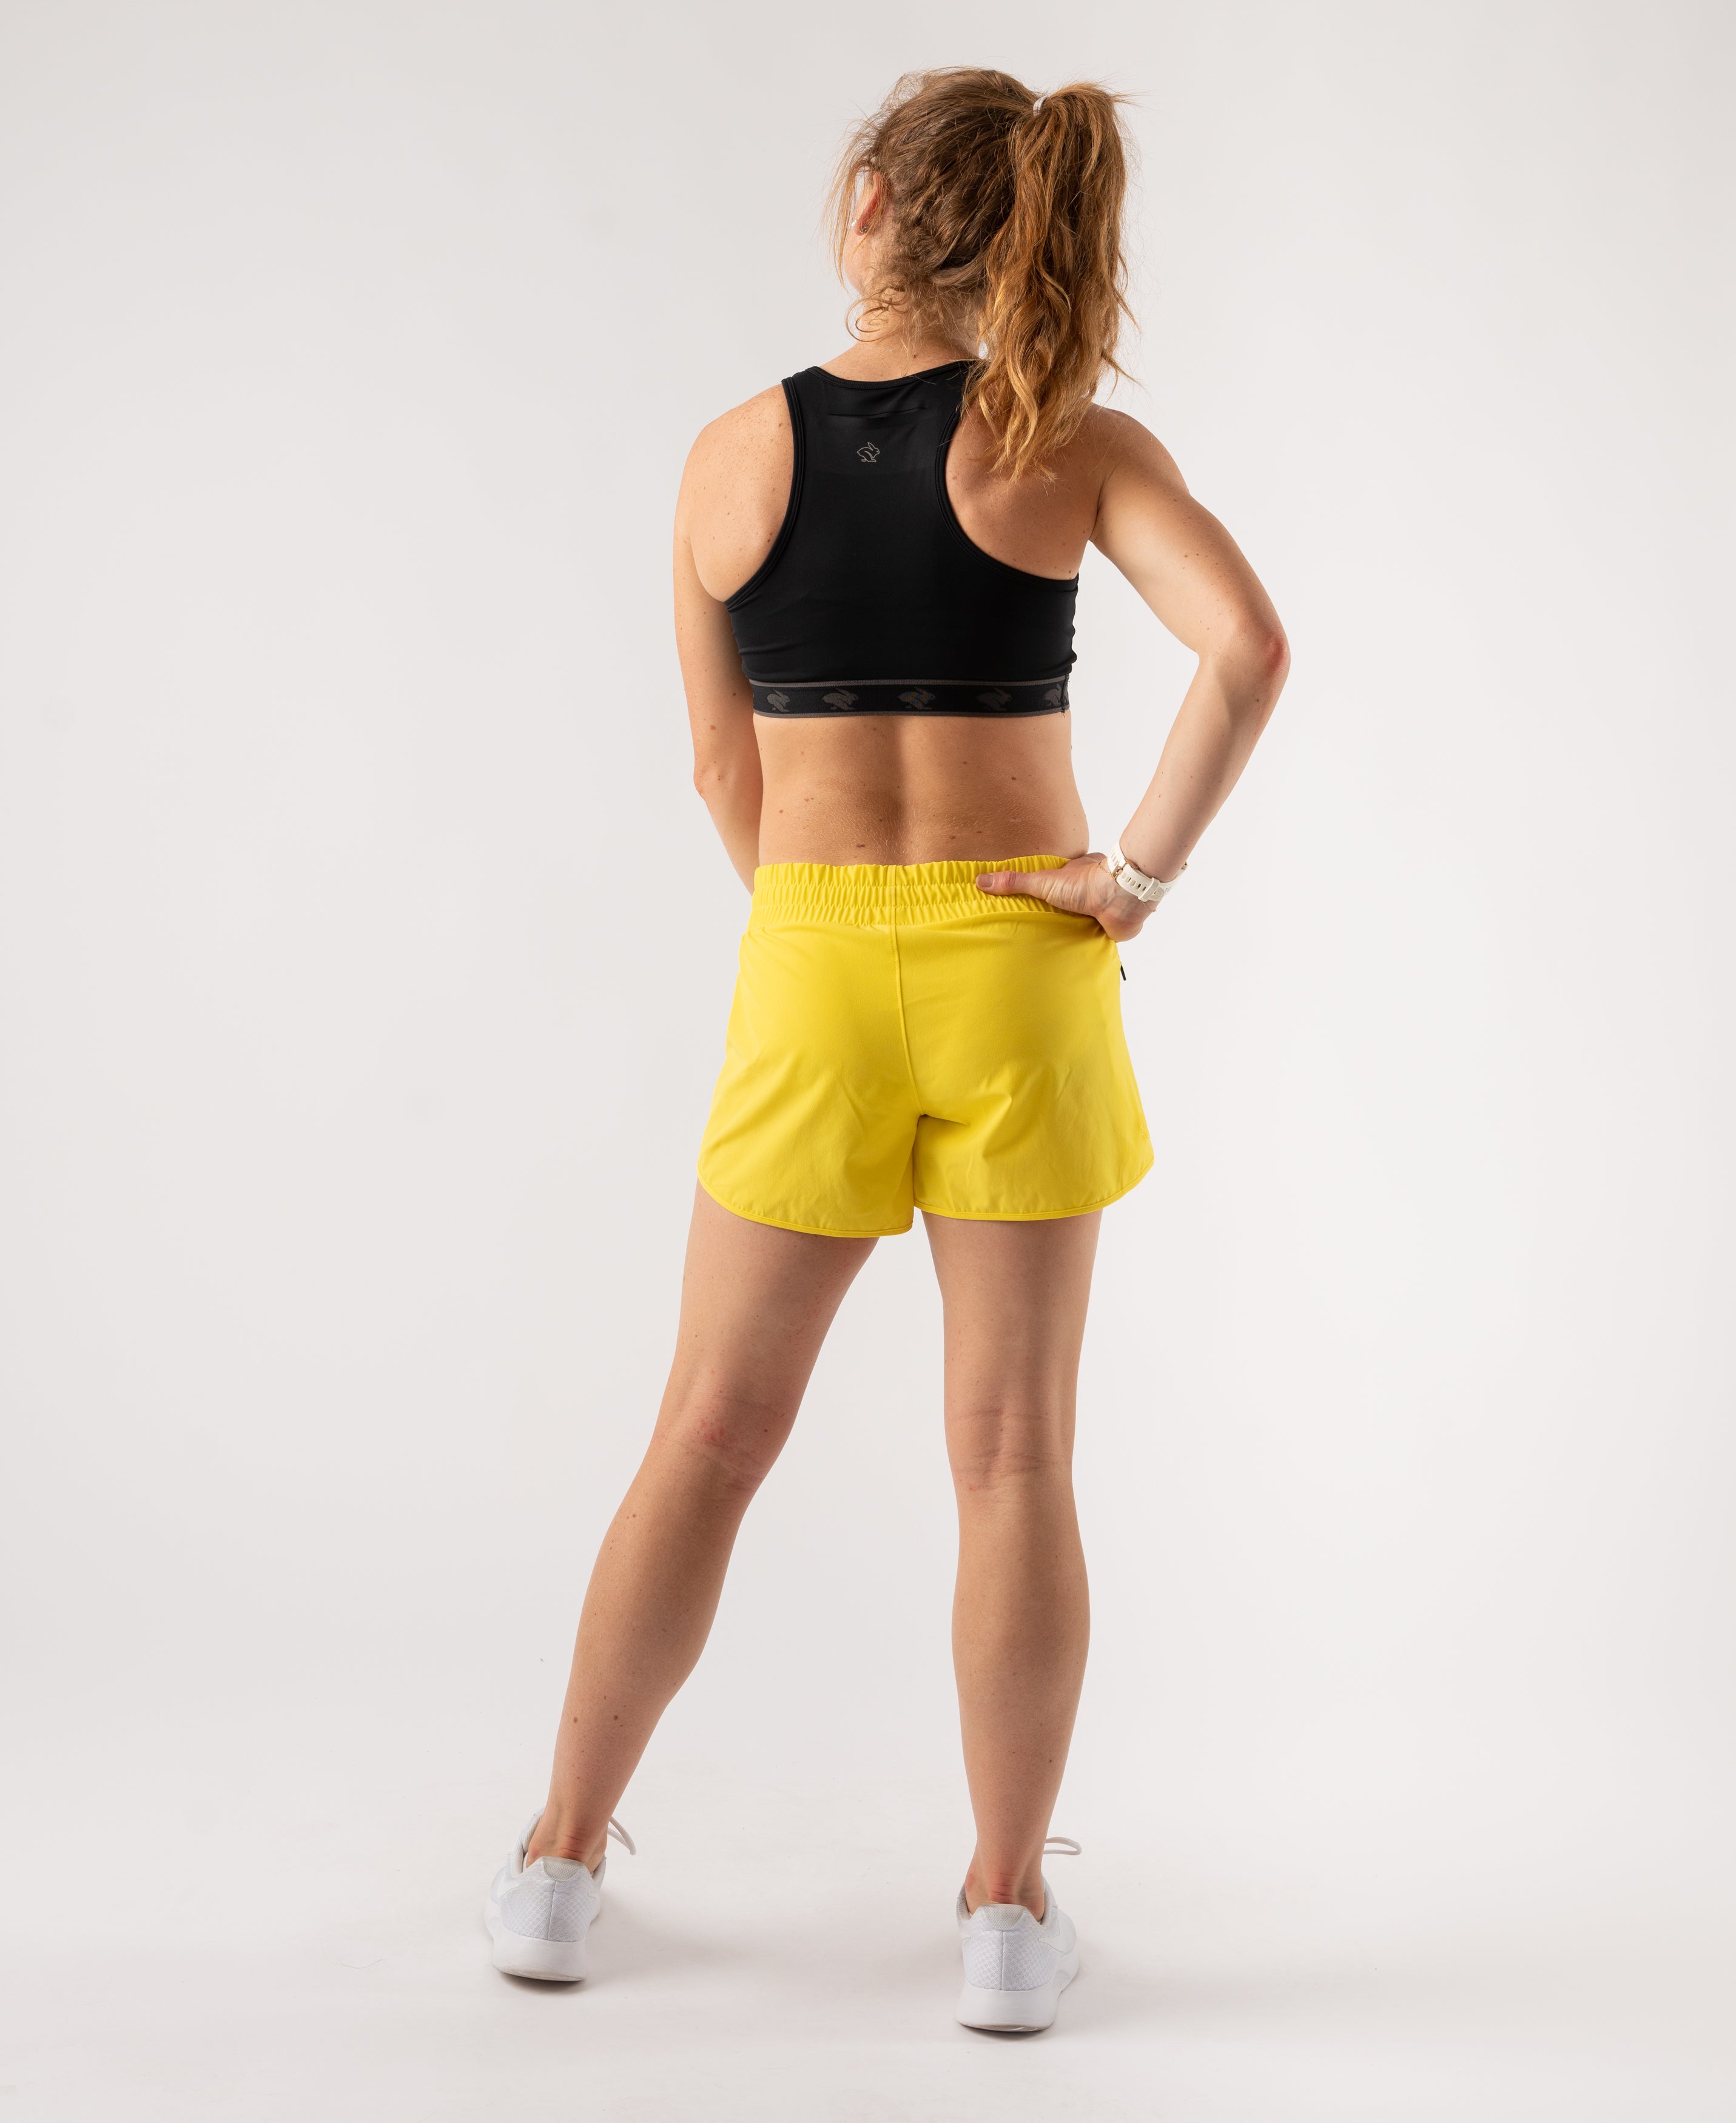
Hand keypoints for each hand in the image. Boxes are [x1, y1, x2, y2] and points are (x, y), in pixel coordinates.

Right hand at [974, 854, 1152, 941]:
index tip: (1035, 906)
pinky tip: (1077, 953)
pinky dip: (1090, 943)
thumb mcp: (1042, 881)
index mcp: (1077, 874)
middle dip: (1061, 915)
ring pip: (1085, 921)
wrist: (1119, 897)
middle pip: (1072, 904)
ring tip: (1054, 946)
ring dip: (1076, 930)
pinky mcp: (1111, 928)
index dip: (1048, 894)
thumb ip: (1014, 882)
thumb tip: (980, 881)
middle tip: (1041, 930)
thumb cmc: (1085, 884)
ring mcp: (1102, 910)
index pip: (1060, 884)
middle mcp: (1092, 890)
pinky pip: (1098, 937)